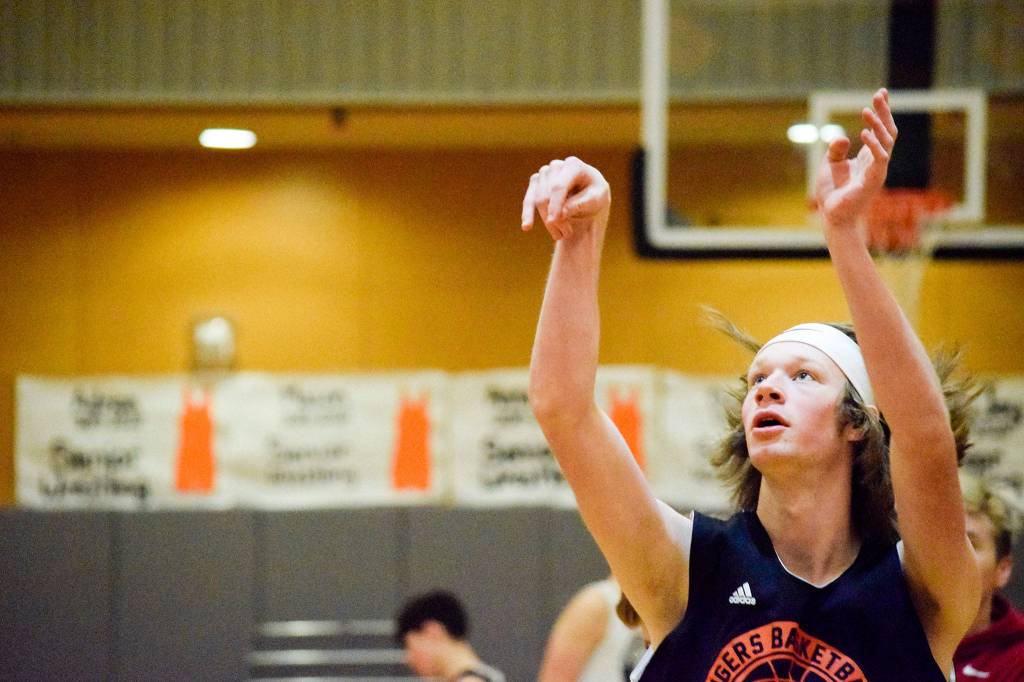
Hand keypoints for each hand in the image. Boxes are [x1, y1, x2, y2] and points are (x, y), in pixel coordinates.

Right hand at [521, 157, 609, 240]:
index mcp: (573, 165)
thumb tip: (561, 214)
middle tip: (566, 235)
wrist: (589, 194)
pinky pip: (529, 199)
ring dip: (547, 220)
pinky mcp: (536, 181)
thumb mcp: (594, 200)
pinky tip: (526, 227)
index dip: (555, 204)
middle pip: (547, 195)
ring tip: (559, 236)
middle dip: (554, 217)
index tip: (554, 221)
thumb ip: (579, 205)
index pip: (559, 186)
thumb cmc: (594, 195)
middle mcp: (556, 166)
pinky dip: (527, 213)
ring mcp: (545, 172)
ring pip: (538, 200)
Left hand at [814, 88, 897, 231]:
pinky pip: (880, 159)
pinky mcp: (874, 180)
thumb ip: (836, 149)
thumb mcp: (829, 164)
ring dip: (878, 125)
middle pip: (888, 132)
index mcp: (869, 157)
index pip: (881, 130)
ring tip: (866, 111)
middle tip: (879, 95)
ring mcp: (878, 170)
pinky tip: (864, 133)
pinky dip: (874, 145)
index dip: (882, 112)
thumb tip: (842, 136)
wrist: (832, 216)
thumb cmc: (832, 192)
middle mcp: (877, 162)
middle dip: (884, 113)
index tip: (881, 94)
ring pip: (886, 142)